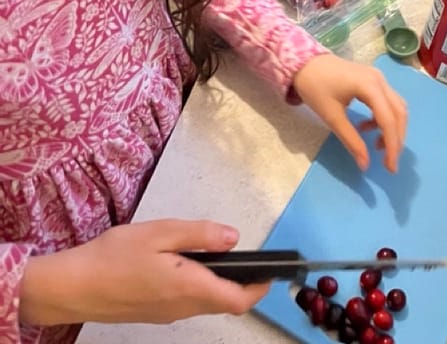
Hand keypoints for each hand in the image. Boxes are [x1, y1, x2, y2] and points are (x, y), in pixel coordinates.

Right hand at [19, 220, 268, 326]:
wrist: (73, 287)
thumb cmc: (114, 256)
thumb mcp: (160, 233)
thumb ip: (199, 235)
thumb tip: (233, 237)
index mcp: (188, 287)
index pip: (237, 300)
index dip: (259, 289)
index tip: (272, 272)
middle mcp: (182, 307)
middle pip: (224, 304)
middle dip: (242, 285)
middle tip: (251, 260)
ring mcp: (167, 315)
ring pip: (205, 303)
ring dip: (220, 285)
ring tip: (220, 256)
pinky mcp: (153, 314)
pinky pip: (187, 303)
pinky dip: (199, 287)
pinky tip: (187, 265)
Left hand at [292, 53, 407, 172]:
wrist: (305, 63)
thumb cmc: (316, 88)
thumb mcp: (332, 117)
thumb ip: (351, 140)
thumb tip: (365, 165)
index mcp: (370, 86)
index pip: (388, 119)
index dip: (392, 145)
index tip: (390, 168)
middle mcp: (380, 80)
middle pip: (399, 113)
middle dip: (397, 139)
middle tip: (389, 162)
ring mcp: (378, 78)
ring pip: (396, 107)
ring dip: (392, 129)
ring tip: (376, 146)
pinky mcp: (374, 80)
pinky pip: (388, 102)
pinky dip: (383, 118)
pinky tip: (366, 128)